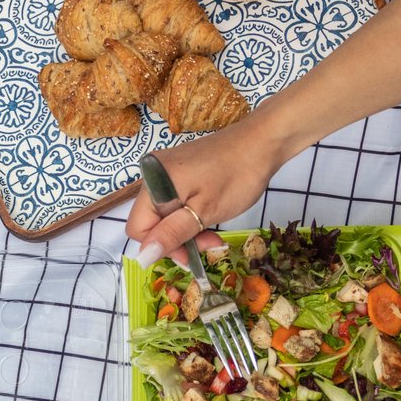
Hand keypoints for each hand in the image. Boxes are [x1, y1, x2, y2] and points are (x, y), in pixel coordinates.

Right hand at [126, 109, 284, 265]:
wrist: (262, 142)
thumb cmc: (236, 177)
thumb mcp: (204, 212)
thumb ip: (171, 234)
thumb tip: (142, 258)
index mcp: (153, 183)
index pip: (138, 229)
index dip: (161, 247)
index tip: (191, 254)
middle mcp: (153, 174)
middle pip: (152, 222)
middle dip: (178, 240)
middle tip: (210, 244)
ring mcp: (167, 171)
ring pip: (166, 214)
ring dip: (188, 231)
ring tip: (214, 235)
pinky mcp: (181, 170)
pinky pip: (177, 201)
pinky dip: (192, 215)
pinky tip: (211, 218)